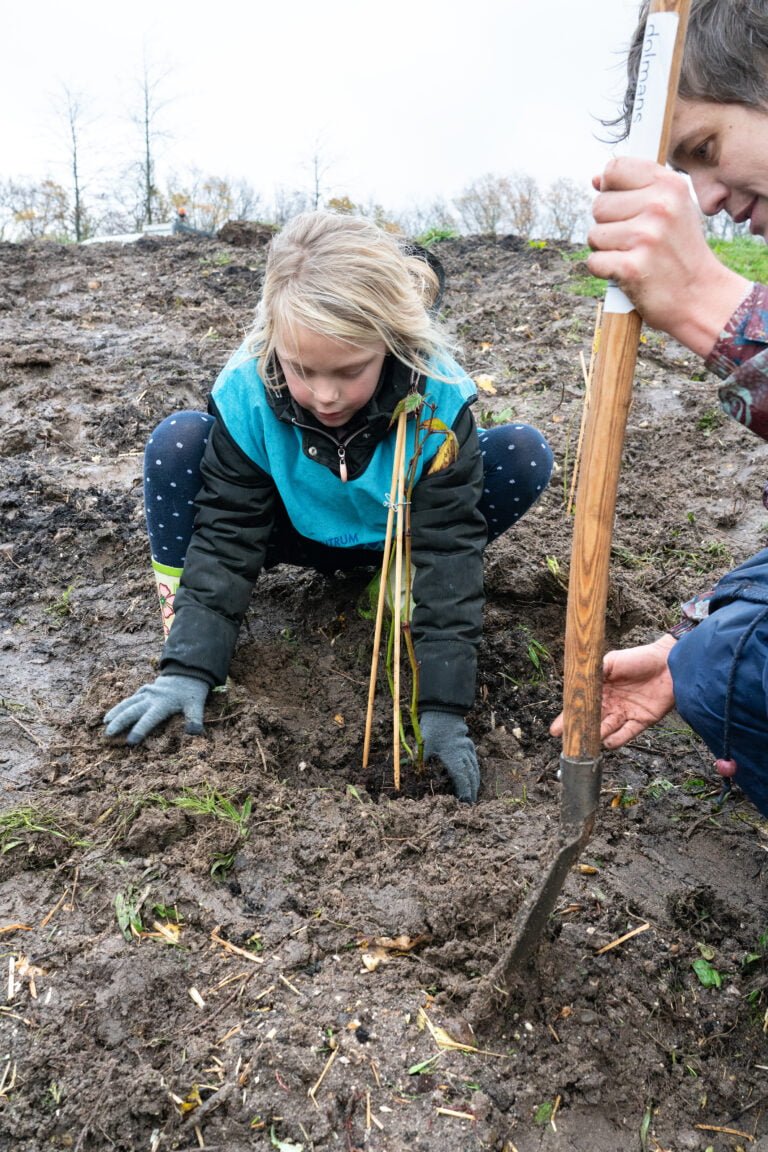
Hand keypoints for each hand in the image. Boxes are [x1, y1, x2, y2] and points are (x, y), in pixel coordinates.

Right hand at [103, 674, 208, 744]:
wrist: (188, 672)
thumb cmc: (192, 692)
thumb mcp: (196, 705)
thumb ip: (195, 718)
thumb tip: (194, 733)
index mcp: (163, 703)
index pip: (149, 719)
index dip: (140, 730)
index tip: (130, 742)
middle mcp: (151, 698)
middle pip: (132, 710)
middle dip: (120, 722)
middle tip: (108, 734)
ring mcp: (146, 693)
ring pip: (127, 703)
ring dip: (116, 712)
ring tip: (105, 723)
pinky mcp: (144, 690)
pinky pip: (130, 699)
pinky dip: (120, 706)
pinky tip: (113, 714)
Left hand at [420, 711, 479, 803]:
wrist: (443, 710)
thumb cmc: (433, 729)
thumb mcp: (424, 746)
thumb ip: (420, 762)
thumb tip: (411, 776)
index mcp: (454, 758)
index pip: (462, 780)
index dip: (465, 792)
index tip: (465, 802)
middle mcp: (464, 755)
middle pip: (471, 777)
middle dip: (472, 791)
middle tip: (471, 803)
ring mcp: (468, 749)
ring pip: (475, 769)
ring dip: (475, 782)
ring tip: (474, 793)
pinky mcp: (468, 744)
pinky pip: (475, 760)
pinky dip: (475, 770)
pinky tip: (474, 774)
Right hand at [550, 635, 676, 749]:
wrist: (669, 664)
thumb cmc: (638, 659)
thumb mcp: (612, 661)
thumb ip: (595, 671)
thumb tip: (576, 680)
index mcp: (600, 690)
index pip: (580, 706)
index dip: (568, 718)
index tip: (556, 730)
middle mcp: (611, 704)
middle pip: (591, 722)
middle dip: (579, 732)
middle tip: (569, 742)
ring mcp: (625, 713)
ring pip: (607, 730)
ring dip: (597, 737)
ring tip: (587, 742)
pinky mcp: (641, 721)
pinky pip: (626, 734)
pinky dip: (617, 740)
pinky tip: (608, 743)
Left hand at [587, 157, 746, 355]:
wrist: (701, 297)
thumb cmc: (681, 253)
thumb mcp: (674, 210)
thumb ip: (637, 190)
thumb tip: (595, 180)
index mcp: (670, 185)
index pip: (614, 169)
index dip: (608, 188)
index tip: (621, 205)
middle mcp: (659, 207)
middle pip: (599, 205)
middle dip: (608, 226)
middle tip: (635, 242)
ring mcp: (646, 237)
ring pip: (594, 235)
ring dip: (606, 250)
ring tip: (634, 257)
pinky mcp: (631, 267)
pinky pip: (594, 262)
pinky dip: (605, 271)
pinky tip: (627, 274)